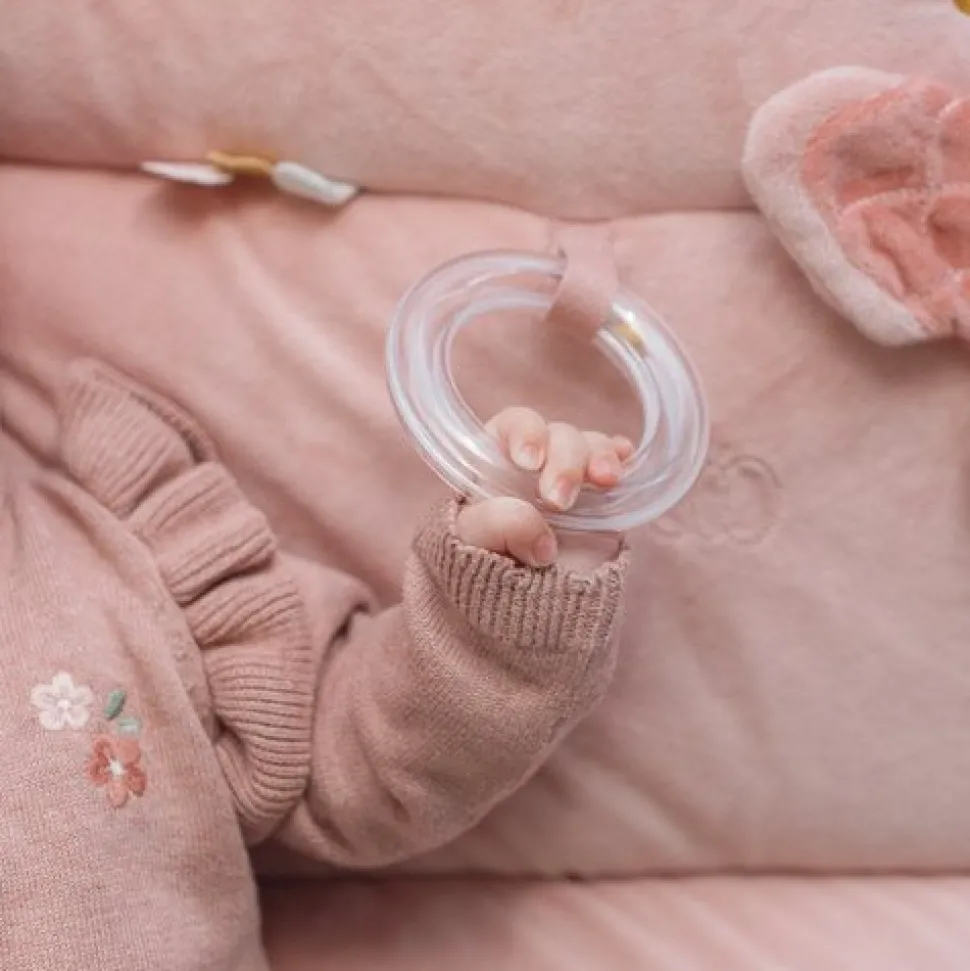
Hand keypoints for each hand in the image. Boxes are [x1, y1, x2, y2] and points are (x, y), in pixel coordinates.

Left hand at [456, 407, 632, 567]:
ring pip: (591, 446)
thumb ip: (496, 526)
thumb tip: (543, 538)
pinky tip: (627, 458)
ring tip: (606, 479)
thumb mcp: (471, 541)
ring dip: (600, 456)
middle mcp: (539, 461)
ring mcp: (573, 478)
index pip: (513, 425)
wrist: (515, 603)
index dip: (526, 433)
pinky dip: (622, 458)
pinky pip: (617, 466)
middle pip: (560, 435)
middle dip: (566, 461)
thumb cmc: (480, 561)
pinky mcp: (602, 501)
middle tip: (560, 501)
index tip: (530, 461)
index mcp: (498, 457)